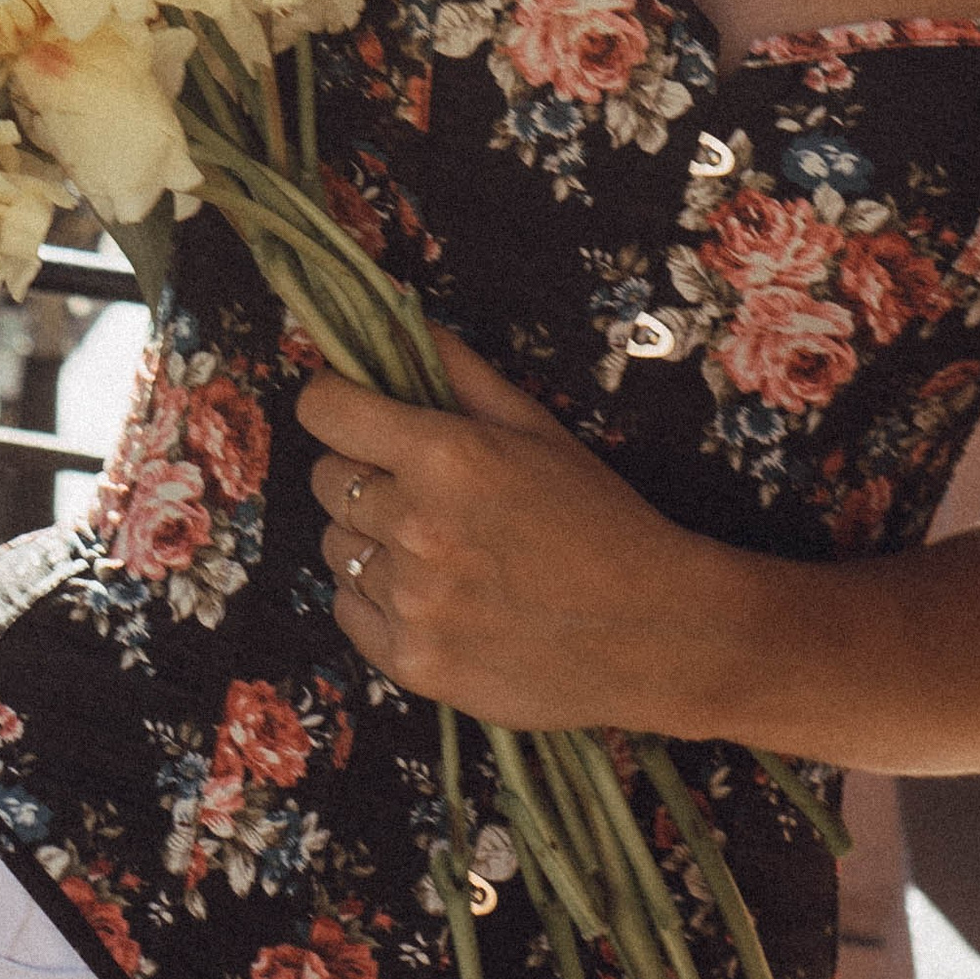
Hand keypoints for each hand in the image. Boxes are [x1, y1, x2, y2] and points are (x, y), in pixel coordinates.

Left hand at [299, 329, 751, 734]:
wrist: (655, 633)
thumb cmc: (600, 519)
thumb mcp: (536, 428)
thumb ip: (458, 369)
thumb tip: (393, 313)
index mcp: (446, 455)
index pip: (324, 408)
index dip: (334, 402)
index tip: (351, 409)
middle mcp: (416, 527)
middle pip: (326, 479)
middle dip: (362, 475)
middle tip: (421, 490)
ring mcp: (411, 602)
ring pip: (335, 546)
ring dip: (371, 540)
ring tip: (441, 551)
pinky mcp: (412, 664)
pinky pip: (348, 610)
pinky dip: (377, 601)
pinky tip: (436, 597)